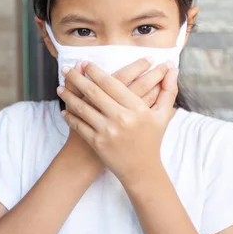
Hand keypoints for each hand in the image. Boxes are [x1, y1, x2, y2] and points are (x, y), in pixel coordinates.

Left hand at [58, 61, 178, 186]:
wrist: (141, 170)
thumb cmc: (152, 139)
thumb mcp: (163, 115)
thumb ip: (168, 90)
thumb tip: (172, 68)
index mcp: (137, 109)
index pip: (112, 84)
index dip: (96, 72)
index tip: (85, 63)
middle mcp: (121, 118)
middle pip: (94, 92)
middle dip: (77, 78)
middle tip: (66, 69)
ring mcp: (107, 131)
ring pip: (82, 107)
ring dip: (69, 96)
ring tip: (60, 87)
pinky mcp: (97, 143)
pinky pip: (79, 125)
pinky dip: (70, 116)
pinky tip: (64, 109)